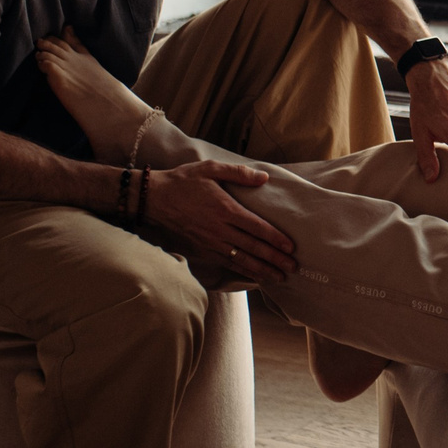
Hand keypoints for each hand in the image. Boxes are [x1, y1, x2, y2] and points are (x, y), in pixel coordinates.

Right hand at [147, 160, 296, 281]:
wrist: (154, 199)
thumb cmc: (184, 182)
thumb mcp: (211, 169)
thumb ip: (238, 173)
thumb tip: (263, 177)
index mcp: (225, 209)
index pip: (257, 227)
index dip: (275, 238)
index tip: (291, 247)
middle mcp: (220, 229)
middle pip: (253, 248)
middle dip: (275, 259)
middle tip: (293, 268)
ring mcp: (211, 242)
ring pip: (241, 260)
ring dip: (262, 270)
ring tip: (279, 278)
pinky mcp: (203, 250)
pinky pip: (227, 264)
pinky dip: (243, 271)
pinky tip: (255, 277)